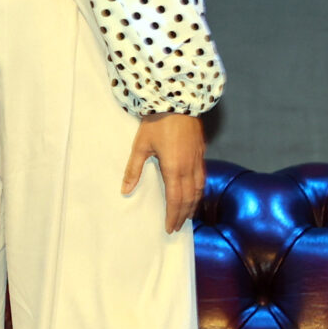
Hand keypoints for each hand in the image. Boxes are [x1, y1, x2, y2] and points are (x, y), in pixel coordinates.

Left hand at [123, 113, 206, 233]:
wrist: (177, 100)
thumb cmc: (157, 122)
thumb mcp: (140, 145)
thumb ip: (134, 169)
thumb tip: (125, 190)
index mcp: (174, 168)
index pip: (175, 199)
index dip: (173, 215)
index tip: (170, 228)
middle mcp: (189, 167)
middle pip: (189, 198)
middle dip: (183, 215)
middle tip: (178, 227)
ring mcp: (197, 160)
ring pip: (199, 189)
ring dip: (193, 205)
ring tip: (187, 216)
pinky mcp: (201, 152)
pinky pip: (202, 178)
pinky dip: (199, 191)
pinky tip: (195, 194)